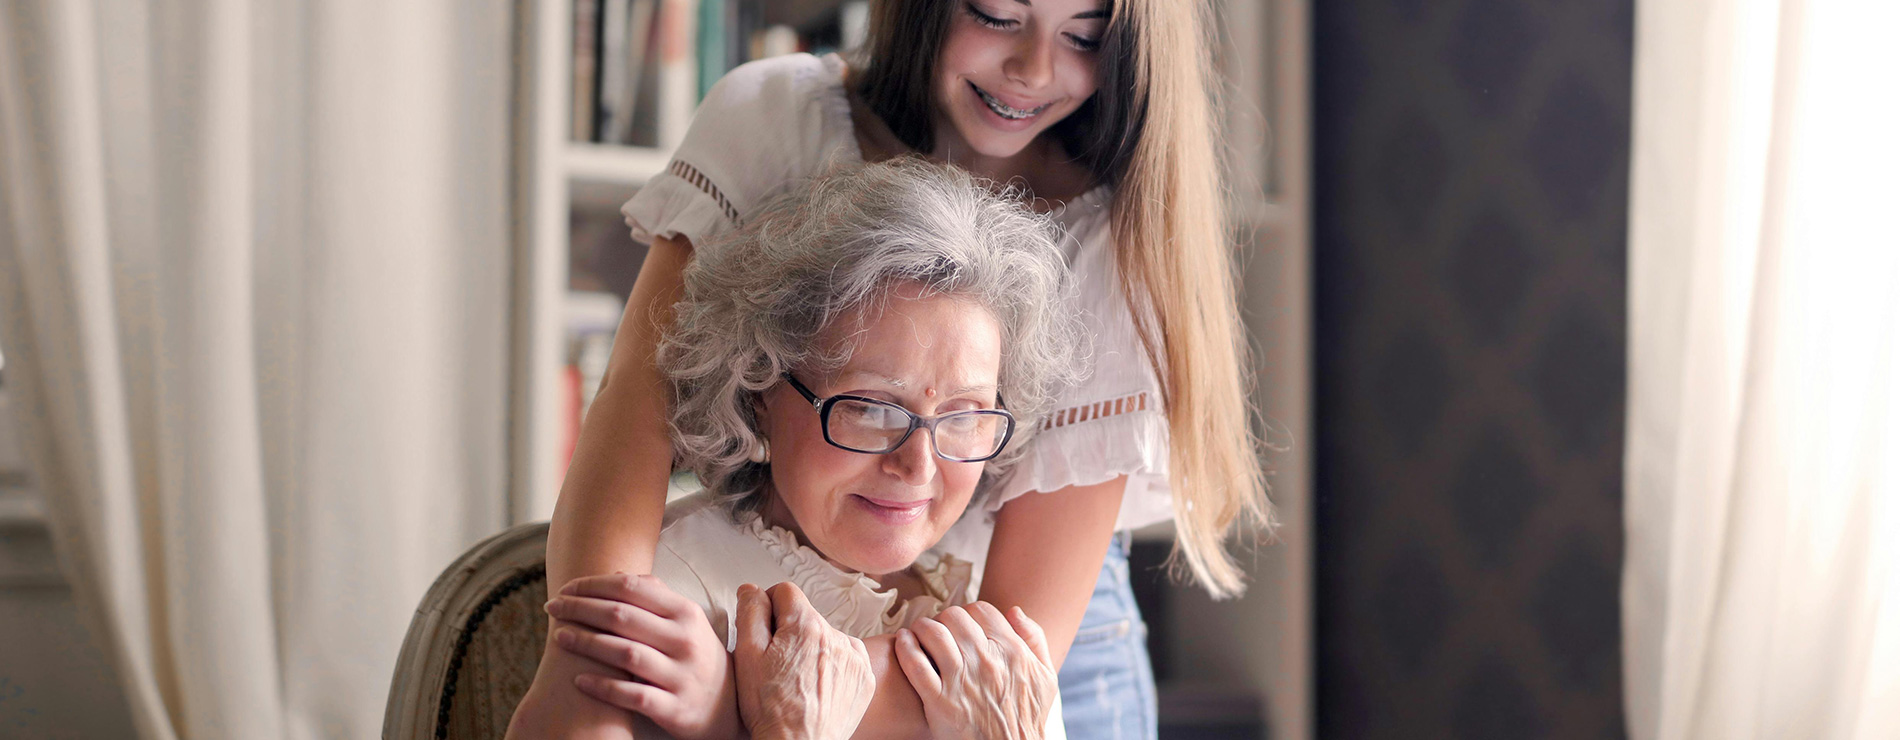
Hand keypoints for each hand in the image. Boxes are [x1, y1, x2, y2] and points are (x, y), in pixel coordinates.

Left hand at [545, 573, 740, 739]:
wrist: (728, 707)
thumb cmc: (696, 656)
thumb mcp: (687, 622)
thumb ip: (656, 597)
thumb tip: (617, 575)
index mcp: (685, 613)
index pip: (632, 588)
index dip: (593, 585)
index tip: (567, 588)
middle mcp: (684, 640)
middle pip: (622, 617)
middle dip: (580, 609)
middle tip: (552, 607)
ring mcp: (680, 675)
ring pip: (624, 654)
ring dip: (585, 643)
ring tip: (558, 637)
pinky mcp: (674, 708)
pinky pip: (632, 695)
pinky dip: (602, 687)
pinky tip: (578, 680)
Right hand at [732, 582, 875, 739]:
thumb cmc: (771, 709)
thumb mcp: (746, 656)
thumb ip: (749, 613)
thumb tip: (752, 590)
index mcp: (806, 626)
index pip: (785, 592)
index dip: (768, 607)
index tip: (764, 630)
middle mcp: (836, 635)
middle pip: (806, 616)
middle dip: (789, 631)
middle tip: (776, 663)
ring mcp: (854, 657)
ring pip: (826, 636)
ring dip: (812, 648)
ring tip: (797, 679)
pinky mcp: (864, 678)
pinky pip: (846, 657)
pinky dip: (832, 666)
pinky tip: (816, 686)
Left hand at [894, 603, 1057, 739]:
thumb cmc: (1027, 719)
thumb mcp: (1045, 678)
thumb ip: (1035, 639)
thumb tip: (1014, 610)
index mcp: (1012, 652)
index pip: (982, 610)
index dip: (969, 612)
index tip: (962, 624)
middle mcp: (986, 662)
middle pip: (954, 617)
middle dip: (943, 619)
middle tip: (938, 630)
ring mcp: (961, 681)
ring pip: (933, 634)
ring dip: (921, 628)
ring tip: (918, 633)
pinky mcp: (939, 702)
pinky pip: (915, 664)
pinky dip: (905, 647)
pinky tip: (903, 642)